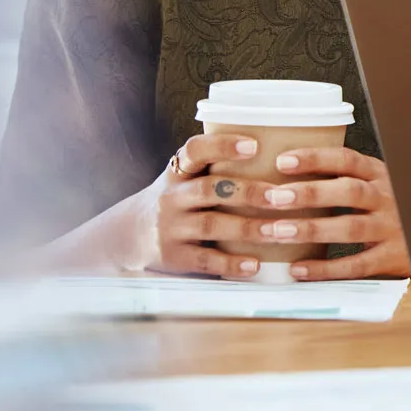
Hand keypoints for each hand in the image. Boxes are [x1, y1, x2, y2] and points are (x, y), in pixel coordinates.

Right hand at [147, 132, 268, 277]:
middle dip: (248, 192)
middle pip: (209, 189)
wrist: (128, 236)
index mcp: (178, 172)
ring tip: (279, 231)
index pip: (195, 151)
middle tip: (282, 196)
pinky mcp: (172, 257)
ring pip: (212, 225)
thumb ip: (216, 166)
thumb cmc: (177, 201)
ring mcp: (169, 228)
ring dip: (248, 229)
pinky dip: (230, 264)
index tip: (254, 145)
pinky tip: (255, 265)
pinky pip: (204, 260)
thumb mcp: (185, 179)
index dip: (222, 145)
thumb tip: (276, 145)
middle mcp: (171, 197)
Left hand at [258, 147, 410, 279]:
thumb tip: (288, 177)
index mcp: (382, 176)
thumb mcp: (380, 187)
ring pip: (351, 227)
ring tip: (277, 231)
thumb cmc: (396, 210)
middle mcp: (389, 198)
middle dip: (310, 193)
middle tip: (274, 197)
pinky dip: (326, 268)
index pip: (348, 161)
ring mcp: (393, 228)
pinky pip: (357, 265)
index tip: (282, 161)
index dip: (316, 159)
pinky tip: (298, 269)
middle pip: (349, 191)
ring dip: (312, 229)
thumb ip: (347, 181)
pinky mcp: (393, 258)